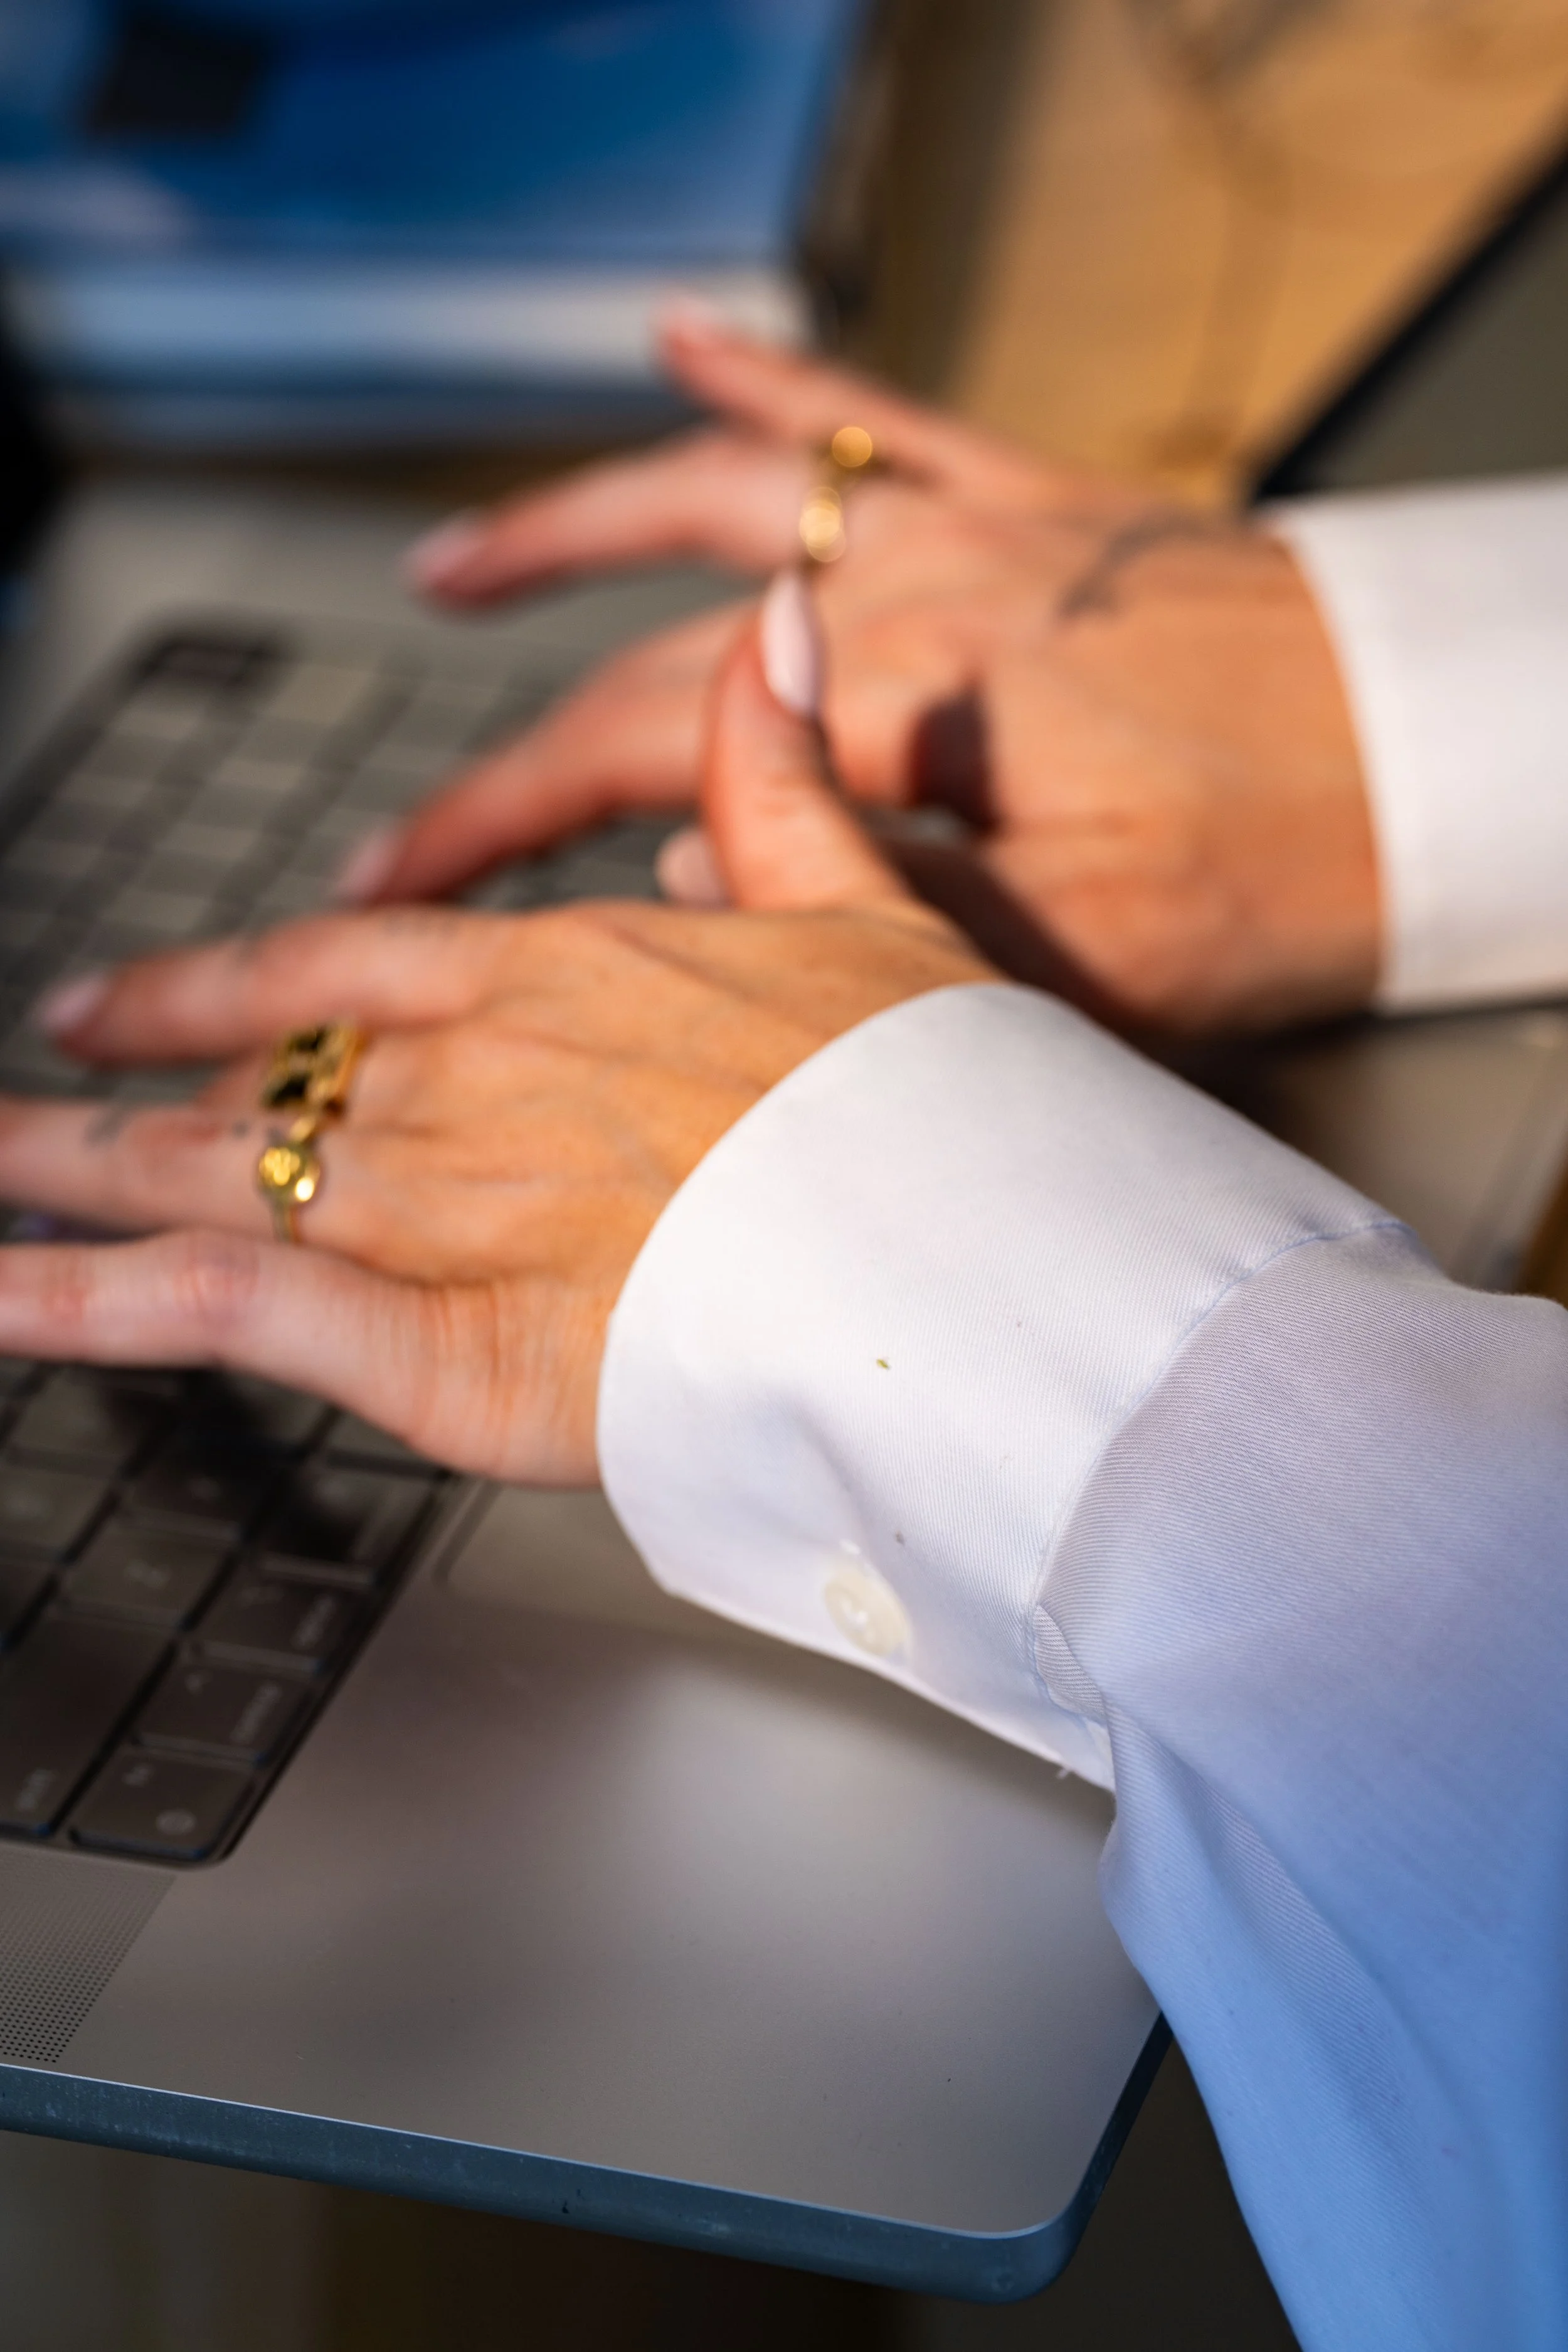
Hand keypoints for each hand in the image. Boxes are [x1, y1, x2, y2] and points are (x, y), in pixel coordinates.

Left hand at [4, 603, 992, 1477]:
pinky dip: (88, 1306)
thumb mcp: (871, 908)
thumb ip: (779, 781)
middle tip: (15, 1092)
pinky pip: (224, 1311)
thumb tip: (769, 630)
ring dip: (63, 1178)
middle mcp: (475, 1080)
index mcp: (563, 974)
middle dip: (109, 1093)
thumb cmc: (945, 1104)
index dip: (217, 983)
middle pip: (249, 1077)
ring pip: (203, 1176)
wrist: (981, 1256)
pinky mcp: (436, 1341)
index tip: (124, 997)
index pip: (340, 965)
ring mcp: (441, 1205)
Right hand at [358, 312, 1378, 1034]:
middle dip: (500, 762)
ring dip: (570, 529)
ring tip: (451, 566)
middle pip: (645, 662)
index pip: (633, 765)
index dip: (495, 838)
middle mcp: (904, 590)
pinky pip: (868, 415)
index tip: (398, 896)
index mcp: (895, 702)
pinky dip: (768, 380)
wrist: (1436, 749)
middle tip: (393, 842)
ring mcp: (957, 529)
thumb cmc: (1282, 867)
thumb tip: (683, 872)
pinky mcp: (1024, 499)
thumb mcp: (1072, 952)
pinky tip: (682, 344)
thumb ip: (862, 905)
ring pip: (718, 501)